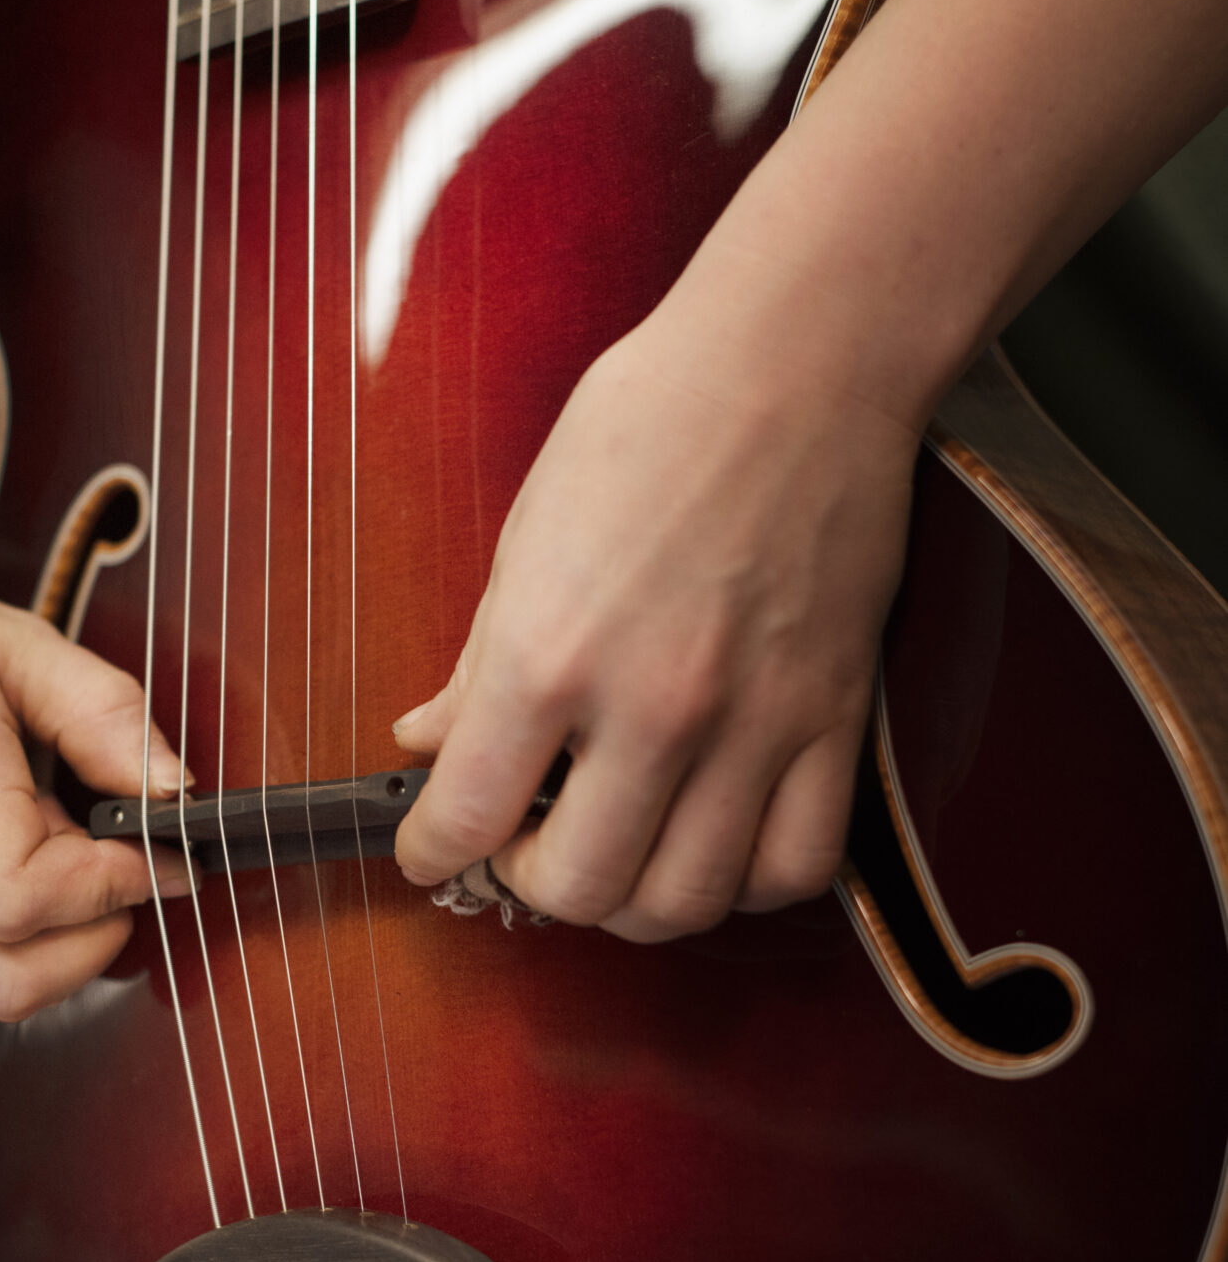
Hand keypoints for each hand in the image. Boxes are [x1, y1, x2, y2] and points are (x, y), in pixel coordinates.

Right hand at [0, 520, 189, 1016]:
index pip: (21, 900)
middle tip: (124, 863)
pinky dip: (35, 926)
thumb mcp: (12, 635)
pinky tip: (40, 844)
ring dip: (69, 940)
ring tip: (77, 846)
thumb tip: (177, 791)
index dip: (109, 884)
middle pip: (13, 983)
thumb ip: (103, 711)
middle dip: (98, 941)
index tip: (151, 837)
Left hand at [391, 273, 923, 939]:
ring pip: (682, 902)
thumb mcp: (527, 532)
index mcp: (549, 651)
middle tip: (525, 840)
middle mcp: (651, 707)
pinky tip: (711, 839)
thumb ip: (478, 660)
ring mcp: (753, 723)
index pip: (466, 819)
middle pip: (578, 889)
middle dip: (531, 883)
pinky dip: (742, 880)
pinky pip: (793, 867)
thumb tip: (428, 741)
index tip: (430, 848)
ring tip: (615, 847)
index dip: (430, 852)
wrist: (798, 359)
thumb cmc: (651, 422)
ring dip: (632, 898)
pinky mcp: (834, 720)